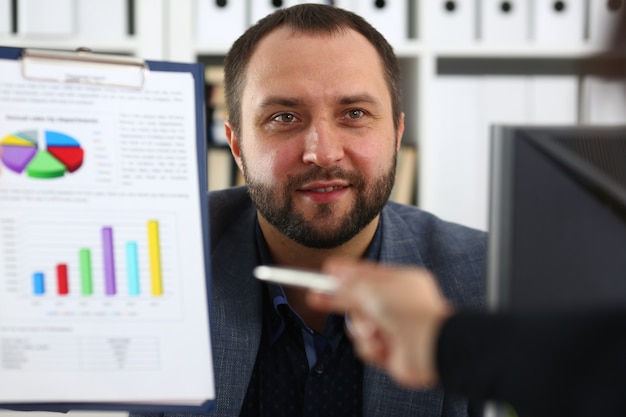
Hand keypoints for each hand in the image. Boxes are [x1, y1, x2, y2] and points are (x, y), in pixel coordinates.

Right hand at [306, 257, 452, 387]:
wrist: (430, 348)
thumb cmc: (407, 312)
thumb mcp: (371, 290)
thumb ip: (347, 285)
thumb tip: (332, 276)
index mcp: (401, 281)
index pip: (367, 273)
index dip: (345, 273)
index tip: (325, 271)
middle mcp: (399, 304)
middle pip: (360, 299)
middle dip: (341, 301)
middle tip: (315, 297)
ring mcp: (395, 328)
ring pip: (359, 326)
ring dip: (360, 329)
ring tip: (372, 331)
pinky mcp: (391, 352)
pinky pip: (366, 347)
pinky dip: (370, 347)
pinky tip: (383, 346)